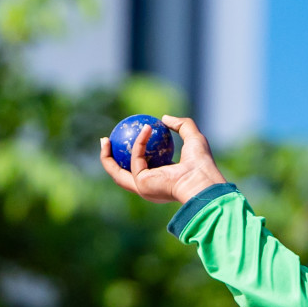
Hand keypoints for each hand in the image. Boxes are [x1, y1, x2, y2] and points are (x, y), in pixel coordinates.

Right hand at [101, 114, 226, 204]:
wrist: (202, 180)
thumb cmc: (202, 163)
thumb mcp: (193, 138)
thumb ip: (181, 125)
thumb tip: (164, 118)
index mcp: (161, 180)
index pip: (141, 168)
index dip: (130, 153)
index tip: (124, 137)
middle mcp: (151, 187)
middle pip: (122, 174)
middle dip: (110, 159)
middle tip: (107, 140)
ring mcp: (145, 188)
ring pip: (118, 173)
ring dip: (107, 157)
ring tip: (105, 139)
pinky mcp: (142, 184)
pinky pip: (135, 159)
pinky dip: (139, 143)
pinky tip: (145, 129)